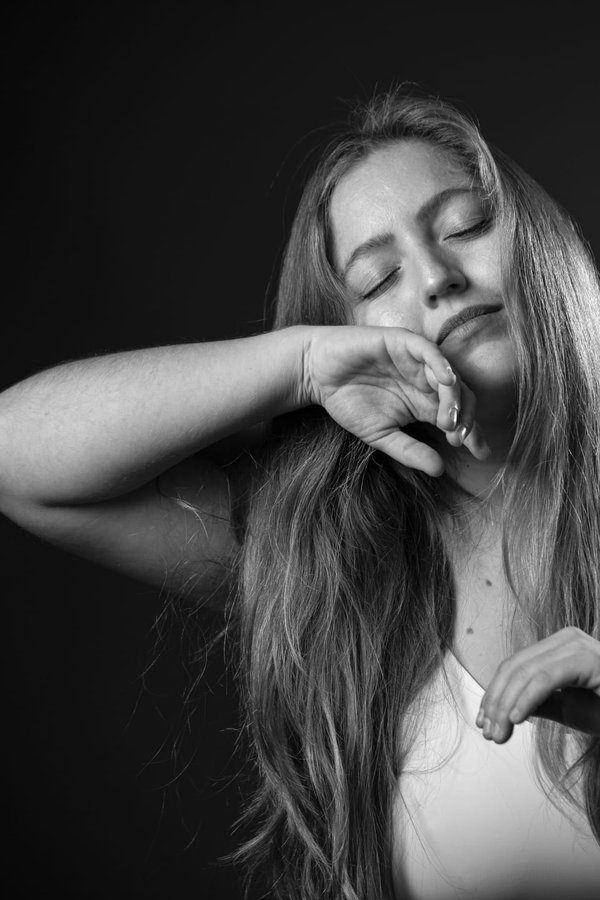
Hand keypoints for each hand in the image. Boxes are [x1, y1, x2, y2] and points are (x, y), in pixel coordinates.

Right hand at [301, 325, 489, 475]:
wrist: (317, 373)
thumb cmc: (347, 401)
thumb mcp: (380, 435)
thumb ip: (409, 450)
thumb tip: (439, 470)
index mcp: (423, 404)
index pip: (457, 418)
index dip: (472, 434)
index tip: (481, 453)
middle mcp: (426, 382)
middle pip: (462, 398)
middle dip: (467, 419)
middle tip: (458, 438)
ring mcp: (417, 361)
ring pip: (450, 377)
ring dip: (454, 399)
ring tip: (449, 420)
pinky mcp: (403, 343)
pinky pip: (430, 352)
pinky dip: (441, 365)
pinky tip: (446, 382)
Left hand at [476, 627, 599, 742]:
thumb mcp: (568, 709)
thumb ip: (537, 702)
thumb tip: (502, 709)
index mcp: (561, 645)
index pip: (515, 666)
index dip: (494, 694)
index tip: (484, 724)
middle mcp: (568, 638)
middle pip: (515, 667)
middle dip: (495, 702)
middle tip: (488, 733)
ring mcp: (578, 645)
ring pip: (525, 672)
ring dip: (505, 705)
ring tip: (499, 732)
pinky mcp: (587, 658)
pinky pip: (545, 679)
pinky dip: (525, 699)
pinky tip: (516, 719)